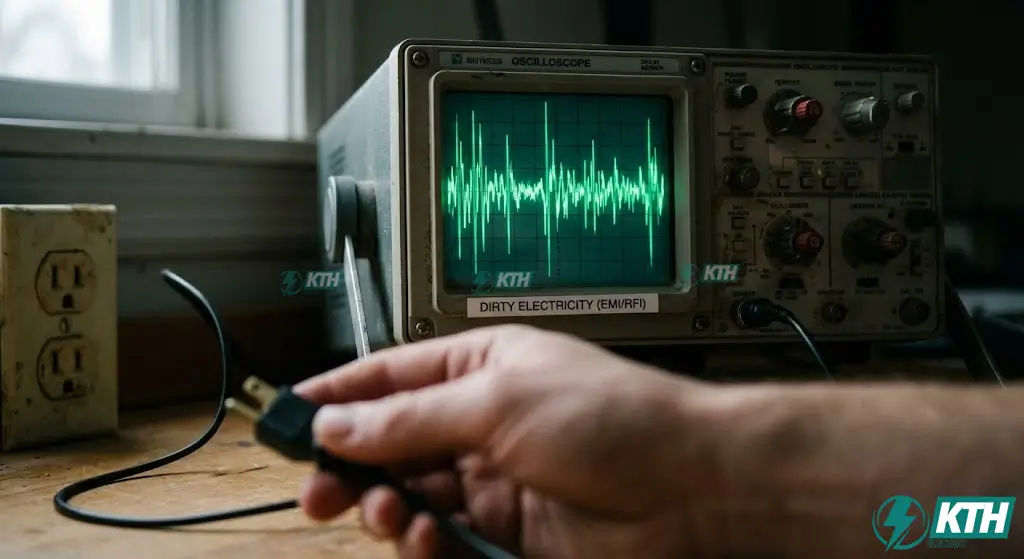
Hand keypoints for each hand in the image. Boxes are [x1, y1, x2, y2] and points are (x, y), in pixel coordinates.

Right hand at [294, 325, 718, 557]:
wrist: (693, 489)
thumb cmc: (617, 419)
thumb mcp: (497, 402)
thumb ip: (411, 418)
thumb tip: (340, 422)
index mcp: (481, 366)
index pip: (390, 377)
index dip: (338, 395)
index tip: (289, 417)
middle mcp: (482, 420)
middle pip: (392, 443)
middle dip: (350, 465)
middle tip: (319, 489)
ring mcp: (494, 479)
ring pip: (412, 497)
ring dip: (386, 508)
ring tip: (387, 512)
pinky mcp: (508, 533)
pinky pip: (444, 541)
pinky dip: (426, 544)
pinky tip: (430, 539)